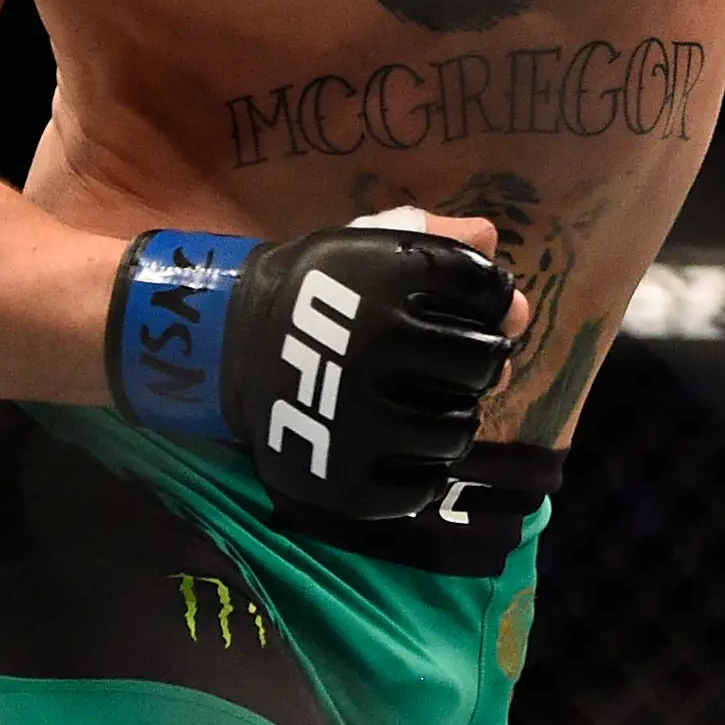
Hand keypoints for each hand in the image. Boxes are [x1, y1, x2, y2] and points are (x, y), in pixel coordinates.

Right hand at [106, 220, 521, 519]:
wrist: (230, 345)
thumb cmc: (317, 291)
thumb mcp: (369, 243)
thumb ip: (438, 237)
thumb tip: (494, 243)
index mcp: (389, 280)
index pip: (489, 293)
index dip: (495, 301)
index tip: (477, 309)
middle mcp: (376, 347)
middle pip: (483, 364)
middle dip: (481, 360)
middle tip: (457, 364)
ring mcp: (358, 421)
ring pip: (459, 430)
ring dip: (457, 417)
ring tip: (433, 404)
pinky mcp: (343, 480)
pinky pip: (421, 487)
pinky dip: (423, 470)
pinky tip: (405, 445)